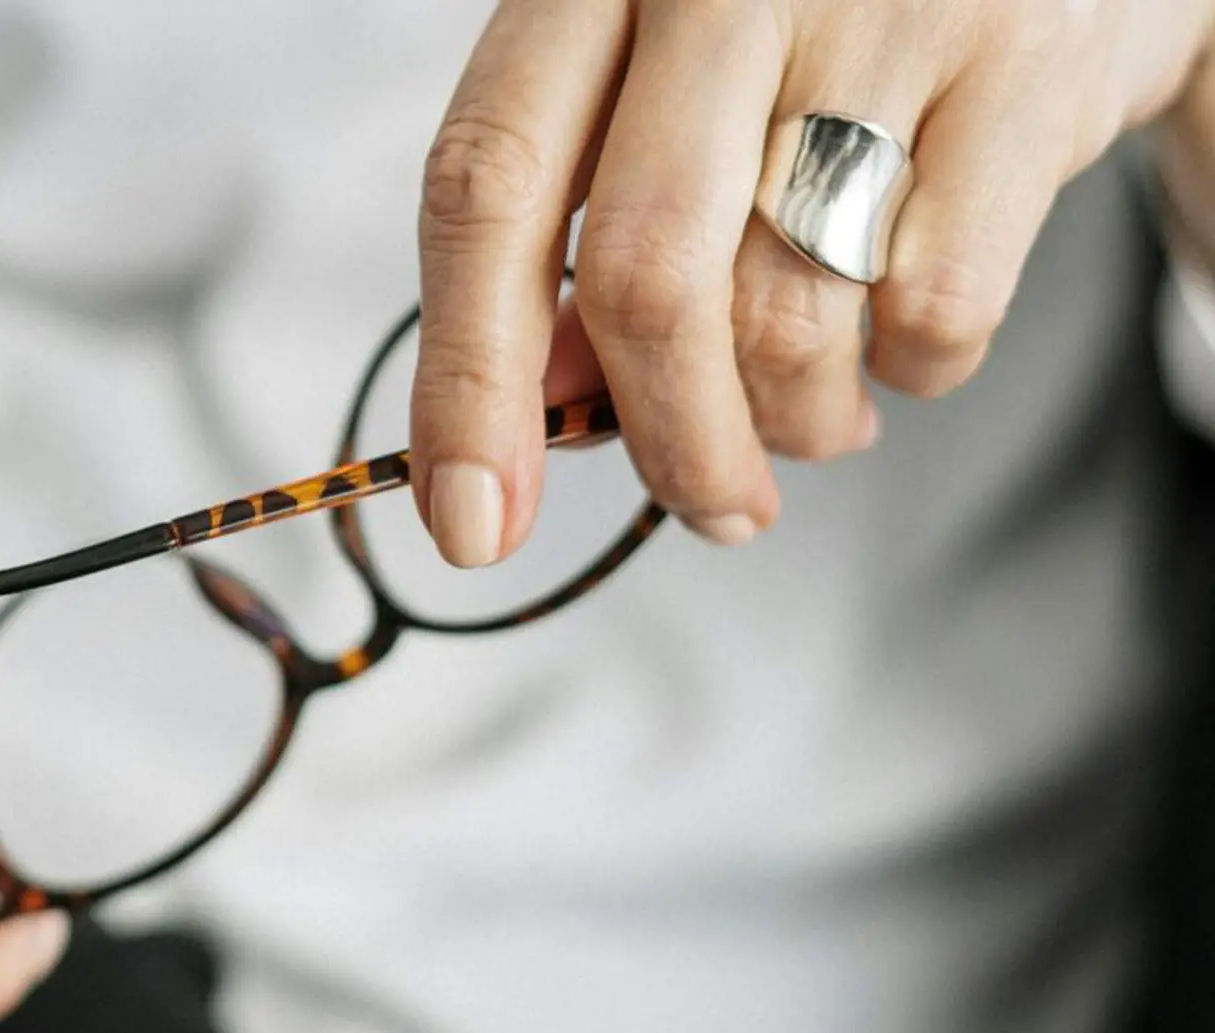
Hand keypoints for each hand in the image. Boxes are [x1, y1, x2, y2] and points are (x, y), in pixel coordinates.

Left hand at [411, 0, 1214, 561]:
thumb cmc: (819, 31)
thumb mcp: (672, 96)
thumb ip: (591, 231)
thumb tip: (547, 410)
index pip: (486, 182)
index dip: (465, 377)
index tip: (470, 524)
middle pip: (646, 274)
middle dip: (669, 443)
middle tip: (713, 511)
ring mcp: (880, 9)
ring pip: (787, 313)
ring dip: (794, 421)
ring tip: (820, 414)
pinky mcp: (1026, 66)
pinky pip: (934, 310)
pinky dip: (911, 372)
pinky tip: (904, 342)